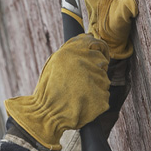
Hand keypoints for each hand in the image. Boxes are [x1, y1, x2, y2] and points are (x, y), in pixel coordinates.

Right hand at [4, 34, 109, 150]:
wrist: (46, 113)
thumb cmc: (48, 88)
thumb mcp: (55, 62)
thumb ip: (73, 49)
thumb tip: (90, 36)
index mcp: (72, 53)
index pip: (96, 43)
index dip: (98, 49)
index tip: (97, 56)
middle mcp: (86, 64)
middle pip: (101, 62)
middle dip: (94, 69)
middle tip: (80, 80)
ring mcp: (96, 81)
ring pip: (103, 79)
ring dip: (94, 85)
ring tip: (77, 93)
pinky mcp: (102, 98)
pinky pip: (103, 95)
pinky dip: (95, 99)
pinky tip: (82, 102)